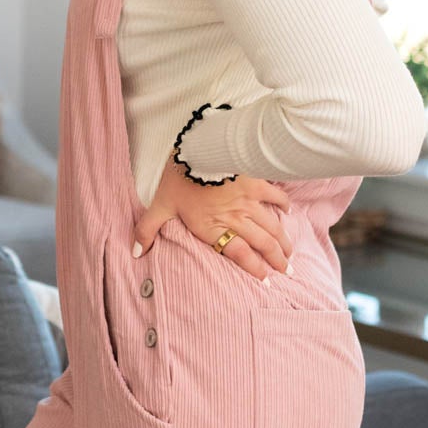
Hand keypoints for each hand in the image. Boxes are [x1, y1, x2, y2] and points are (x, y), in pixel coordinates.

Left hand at [132, 153, 294, 281]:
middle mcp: (234, 219)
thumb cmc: (178, 177)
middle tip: (287, 271)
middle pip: (262, 244)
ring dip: (283, 241)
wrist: (200, 147)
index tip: (266, 280)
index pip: (239, 255)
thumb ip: (148, 229)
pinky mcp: (256, 183)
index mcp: (212, 228)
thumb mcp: (159, 204)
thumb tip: (137, 253)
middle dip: (276, 260)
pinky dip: (282, 205)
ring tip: (290, 253)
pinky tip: (288, 212)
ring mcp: (247, 202)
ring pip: (271, 227)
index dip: (254, 269)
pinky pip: (274, 197)